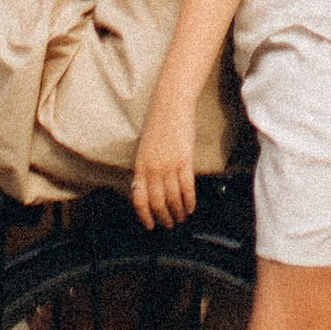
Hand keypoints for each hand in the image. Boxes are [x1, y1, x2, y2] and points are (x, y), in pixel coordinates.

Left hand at [131, 97, 197, 229]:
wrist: (171, 104)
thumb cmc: (159, 123)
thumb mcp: (145, 147)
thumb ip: (146, 167)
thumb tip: (149, 188)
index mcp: (140, 165)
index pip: (139, 198)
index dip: (145, 215)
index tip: (150, 225)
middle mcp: (153, 168)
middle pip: (157, 202)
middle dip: (164, 217)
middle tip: (170, 224)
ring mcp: (169, 165)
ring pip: (172, 198)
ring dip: (178, 211)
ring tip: (182, 217)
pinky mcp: (185, 160)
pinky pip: (187, 187)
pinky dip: (189, 201)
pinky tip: (191, 206)